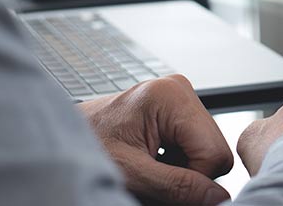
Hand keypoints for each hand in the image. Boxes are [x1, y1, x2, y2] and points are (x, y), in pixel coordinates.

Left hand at [78, 75, 232, 204]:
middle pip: (215, 149)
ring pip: (209, 149)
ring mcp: (179, 96)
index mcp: (171, 95)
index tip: (162, 185)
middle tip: (153, 176)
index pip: (214, 152)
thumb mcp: (132, 174)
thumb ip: (178, 186)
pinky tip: (155, 159)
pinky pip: (197, 144)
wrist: (64, 137)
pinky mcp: (176, 108)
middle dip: (189, 172)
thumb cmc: (86, 147)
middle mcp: (180, 89)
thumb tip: (218, 197)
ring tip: (151, 167)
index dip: (194, 179)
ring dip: (184, 167)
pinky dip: (179, 160)